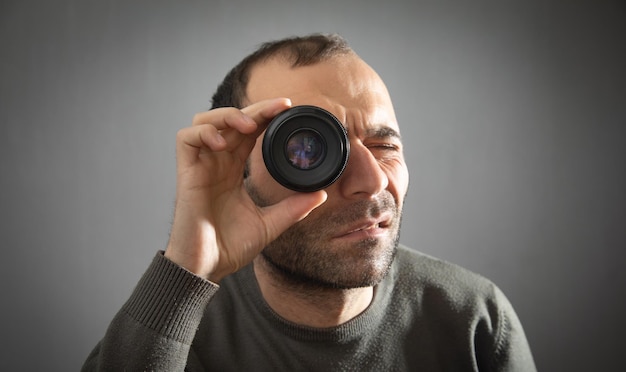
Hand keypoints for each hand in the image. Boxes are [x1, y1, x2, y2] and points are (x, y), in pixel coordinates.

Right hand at [165, 98, 327, 281]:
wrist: (206, 267)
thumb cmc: (229, 246)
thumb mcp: (269, 224)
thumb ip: (292, 208)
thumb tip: (320, 195)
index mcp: (233, 170)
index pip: (249, 132)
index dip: (265, 116)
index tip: (288, 109)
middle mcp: (217, 163)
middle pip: (231, 120)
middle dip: (255, 109)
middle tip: (280, 107)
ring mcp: (200, 166)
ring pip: (205, 121)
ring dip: (228, 116)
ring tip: (249, 126)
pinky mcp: (186, 173)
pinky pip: (186, 139)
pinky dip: (204, 133)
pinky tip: (222, 144)